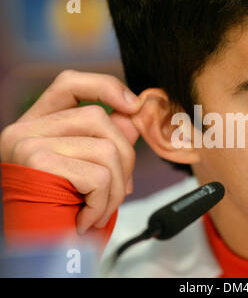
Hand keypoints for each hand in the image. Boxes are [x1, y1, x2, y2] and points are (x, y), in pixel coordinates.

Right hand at [0, 70, 142, 233]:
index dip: (105, 87)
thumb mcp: (86, 172)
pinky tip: (85, 218)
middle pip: (99, 119)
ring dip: (116, 189)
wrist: (35, 252)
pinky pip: (98, 175)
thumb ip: (107, 140)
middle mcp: (26, 128)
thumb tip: (133, 116)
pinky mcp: (36, 160)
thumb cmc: (60, 213)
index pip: (70, 83)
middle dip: (125, 159)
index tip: (133, 105)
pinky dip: (103, 203)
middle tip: (120, 190)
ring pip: (105, 149)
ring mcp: (27, 142)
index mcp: (38, 126)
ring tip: (101, 210)